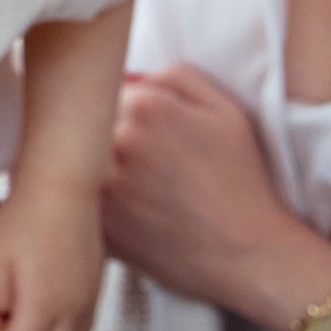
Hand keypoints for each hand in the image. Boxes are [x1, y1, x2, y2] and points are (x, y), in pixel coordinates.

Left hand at [0, 178, 104, 330]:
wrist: (62, 187)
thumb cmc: (26, 216)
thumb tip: (4, 315)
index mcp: (44, 306)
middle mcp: (72, 311)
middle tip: (3, 326)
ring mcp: (88, 302)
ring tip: (24, 318)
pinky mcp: (96, 290)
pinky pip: (82, 329)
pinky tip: (47, 309)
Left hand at [104, 65, 330, 330]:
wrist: (249, 253)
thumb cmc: (241, 181)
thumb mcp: (225, 109)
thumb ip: (174, 77)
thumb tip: (129, 77)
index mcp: (144, 106)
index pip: (106, 87)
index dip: (124, 107)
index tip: (145, 130)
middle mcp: (116, 142)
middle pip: (88, 124)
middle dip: (108, 136)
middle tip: (145, 162)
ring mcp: (102, 187)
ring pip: (81, 164)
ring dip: (99, 171)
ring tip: (142, 188)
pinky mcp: (98, 227)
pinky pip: (81, 204)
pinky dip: (97, 206)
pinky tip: (132, 213)